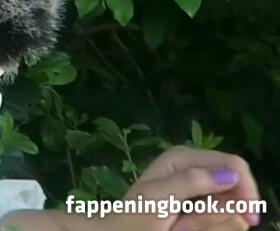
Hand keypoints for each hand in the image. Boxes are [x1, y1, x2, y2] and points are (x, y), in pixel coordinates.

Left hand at [76, 145, 261, 230]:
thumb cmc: (133, 217)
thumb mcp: (158, 197)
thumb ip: (192, 182)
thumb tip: (231, 174)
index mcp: (185, 158)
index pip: (235, 164)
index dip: (246, 189)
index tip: (248, 217)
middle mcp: (196, 172)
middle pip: (236, 191)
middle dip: (216, 213)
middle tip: (184, 222)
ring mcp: (200, 193)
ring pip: (231, 211)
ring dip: (207, 225)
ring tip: (178, 226)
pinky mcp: (202, 212)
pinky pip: (222, 223)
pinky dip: (205, 229)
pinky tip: (183, 229)